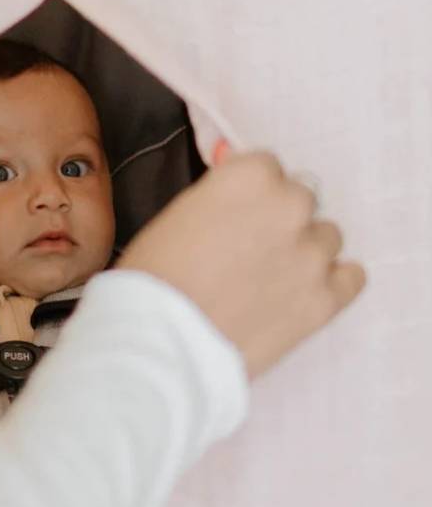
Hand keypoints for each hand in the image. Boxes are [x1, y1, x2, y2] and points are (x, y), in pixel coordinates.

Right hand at [117, 150, 364, 377]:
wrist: (163, 340)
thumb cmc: (155, 276)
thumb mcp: (179, 213)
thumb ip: (221, 196)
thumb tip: (239, 188)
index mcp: (248, 176)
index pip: (266, 165)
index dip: (248, 192)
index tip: (234, 212)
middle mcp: (289, 205)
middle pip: (300, 198)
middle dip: (276, 218)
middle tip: (246, 249)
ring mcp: (312, 254)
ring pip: (326, 236)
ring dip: (303, 249)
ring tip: (269, 277)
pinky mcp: (325, 299)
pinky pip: (352, 276)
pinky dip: (333, 281)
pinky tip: (304, 290)